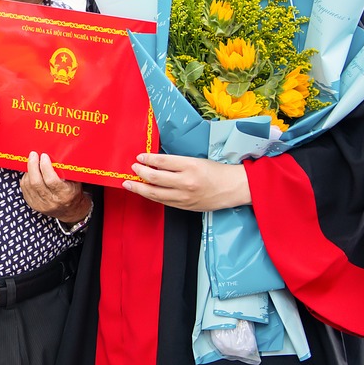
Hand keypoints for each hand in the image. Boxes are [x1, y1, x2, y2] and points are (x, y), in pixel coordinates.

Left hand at [20, 151, 90, 223]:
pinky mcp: (33, 204)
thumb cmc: (72, 192)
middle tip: (33, 155)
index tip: (44, 156)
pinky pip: (24, 189)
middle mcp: (52, 201)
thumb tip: (58, 154)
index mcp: (64, 195)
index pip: (51, 180)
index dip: (45, 167)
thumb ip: (67, 171)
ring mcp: (41, 204)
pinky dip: (26, 178)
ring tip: (32, 162)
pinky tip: (30, 173)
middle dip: (33, 165)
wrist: (69, 211)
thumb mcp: (75, 181)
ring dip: (28, 171)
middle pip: (36, 182)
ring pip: (28, 184)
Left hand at [122, 152, 250, 211]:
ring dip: (140, 188)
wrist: (234, 188)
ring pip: (156, 193)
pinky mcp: (185, 206)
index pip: (162, 161)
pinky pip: (164, 202)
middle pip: (155, 178)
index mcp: (190, 166)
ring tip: (129, 184)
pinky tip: (145, 192)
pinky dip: (152, 196)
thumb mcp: (196, 160)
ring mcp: (185, 196)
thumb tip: (155, 163)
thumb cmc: (216, 172)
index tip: (139, 157)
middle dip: (140, 173)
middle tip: (133, 168)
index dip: (147, 159)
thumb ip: (176, 163)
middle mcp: (186, 182)